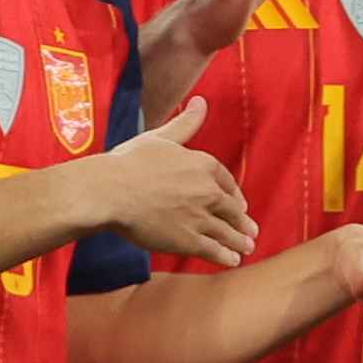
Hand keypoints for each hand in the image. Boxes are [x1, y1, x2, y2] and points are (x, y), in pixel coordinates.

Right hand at [78, 95, 261, 265]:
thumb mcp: (161, 138)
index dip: (234, 194)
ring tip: (247, 248)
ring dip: (239, 242)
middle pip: (231, 209)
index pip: (226, 182)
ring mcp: (200, 218)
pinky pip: (214, 250)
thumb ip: (185, 124)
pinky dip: (226, 256)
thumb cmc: (129, 163)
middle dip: (242, 221)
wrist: (110, 192)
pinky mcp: (188, 241)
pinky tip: (233, 260)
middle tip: (251, 230)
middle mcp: (207, 192)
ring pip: (227, 232)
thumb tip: (201, 101)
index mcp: (203, 165)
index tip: (238, 203)